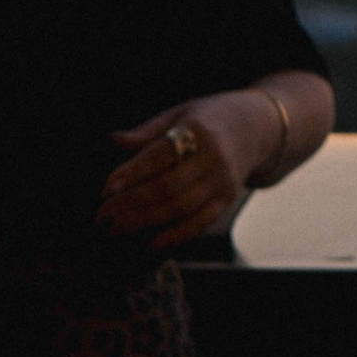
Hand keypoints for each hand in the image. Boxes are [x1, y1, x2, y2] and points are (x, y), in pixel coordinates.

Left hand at [100, 92, 280, 249]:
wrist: (254, 129)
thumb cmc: (207, 120)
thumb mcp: (179, 113)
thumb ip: (147, 131)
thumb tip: (114, 140)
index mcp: (197, 130)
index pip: (160, 155)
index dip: (132, 173)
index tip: (105, 189)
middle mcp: (214, 157)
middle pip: (167, 186)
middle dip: (131, 204)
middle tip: (101, 215)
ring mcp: (223, 181)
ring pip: (180, 208)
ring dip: (145, 221)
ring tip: (115, 228)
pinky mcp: (227, 200)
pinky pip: (200, 223)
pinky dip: (175, 236)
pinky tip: (151, 242)